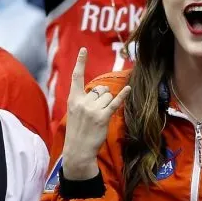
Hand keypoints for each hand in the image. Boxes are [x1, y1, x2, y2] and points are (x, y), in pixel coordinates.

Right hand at [61, 48, 129, 179]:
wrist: (78, 150)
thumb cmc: (77, 131)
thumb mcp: (74, 113)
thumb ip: (84, 100)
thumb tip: (101, 91)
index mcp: (73, 99)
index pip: (76, 77)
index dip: (80, 62)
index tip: (84, 50)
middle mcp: (82, 102)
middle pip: (100, 89)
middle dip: (102, 96)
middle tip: (97, 110)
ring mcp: (92, 109)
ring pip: (108, 96)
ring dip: (108, 104)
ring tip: (100, 116)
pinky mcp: (103, 117)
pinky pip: (115, 103)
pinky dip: (122, 96)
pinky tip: (128, 88)